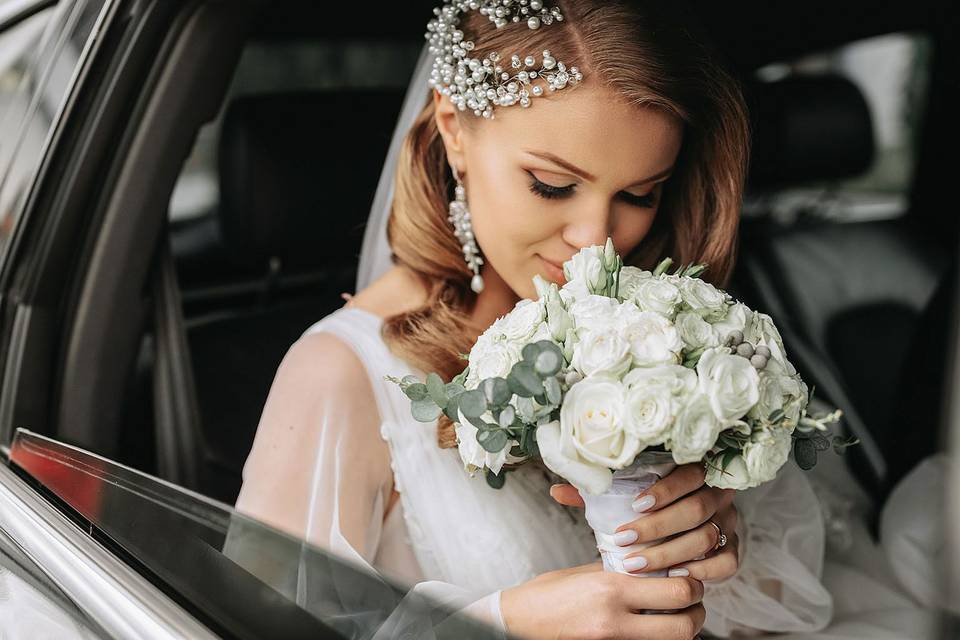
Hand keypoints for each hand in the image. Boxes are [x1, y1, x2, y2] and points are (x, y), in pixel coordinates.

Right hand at [500, 561, 705, 638]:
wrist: (515, 624)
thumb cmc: (544, 596)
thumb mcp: (583, 574)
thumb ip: (618, 572)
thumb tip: (648, 568)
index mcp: (610, 588)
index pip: (676, 590)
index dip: (691, 584)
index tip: (687, 576)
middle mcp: (615, 620)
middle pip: (685, 625)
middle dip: (696, 612)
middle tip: (691, 601)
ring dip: (682, 630)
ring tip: (674, 616)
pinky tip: (654, 630)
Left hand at [550, 463, 739, 581]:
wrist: (674, 524)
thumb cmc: (643, 506)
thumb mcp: (620, 495)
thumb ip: (594, 493)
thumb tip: (557, 492)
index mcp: (695, 470)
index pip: (690, 473)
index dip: (666, 489)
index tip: (634, 505)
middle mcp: (717, 493)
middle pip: (697, 509)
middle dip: (657, 528)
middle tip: (623, 541)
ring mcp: (728, 521)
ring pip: (707, 537)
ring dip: (670, 553)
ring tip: (636, 563)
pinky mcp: (732, 547)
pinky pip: (727, 562)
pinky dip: (703, 570)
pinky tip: (674, 575)